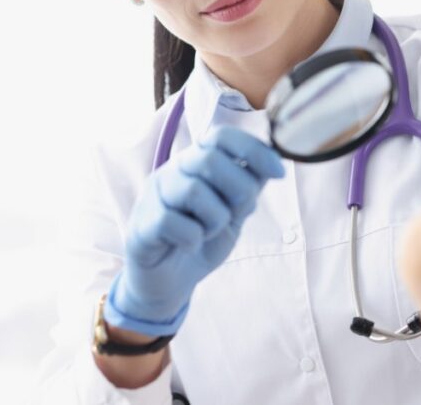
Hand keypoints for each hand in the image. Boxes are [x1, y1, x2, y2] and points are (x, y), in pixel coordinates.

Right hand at [105, 126, 285, 335]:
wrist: (170, 282)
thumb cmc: (203, 239)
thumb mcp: (235, 212)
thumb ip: (249, 187)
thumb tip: (274, 162)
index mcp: (195, 162)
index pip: (221, 137)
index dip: (253, 150)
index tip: (279, 174)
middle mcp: (172, 172)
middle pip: (209, 159)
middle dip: (239, 189)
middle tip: (237, 214)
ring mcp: (152, 197)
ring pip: (192, 190)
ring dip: (215, 219)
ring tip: (209, 232)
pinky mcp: (141, 226)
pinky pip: (172, 222)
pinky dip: (192, 238)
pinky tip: (190, 245)